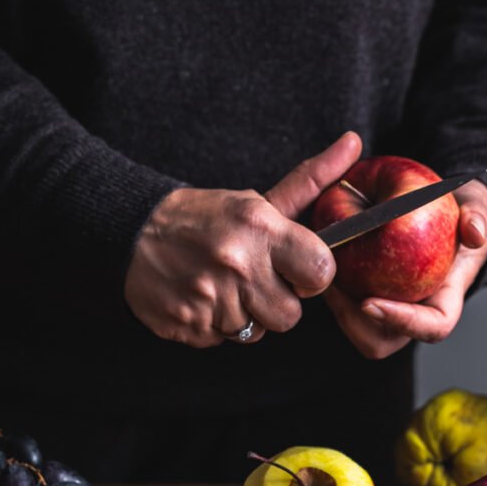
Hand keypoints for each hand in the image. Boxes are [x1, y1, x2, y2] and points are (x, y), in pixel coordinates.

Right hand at [124, 131, 362, 346]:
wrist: (132, 234)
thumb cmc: (204, 218)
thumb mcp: (254, 201)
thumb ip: (309, 183)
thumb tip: (354, 144)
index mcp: (260, 229)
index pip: (321, 271)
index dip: (314, 276)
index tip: (297, 269)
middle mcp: (238, 265)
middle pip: (290, 316)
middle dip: (277, 304)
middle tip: (254, 281)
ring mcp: (212, 300)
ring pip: (257, 332)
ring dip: (245, 315)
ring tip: (223, 288)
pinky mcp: (190, 327)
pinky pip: (223, 341)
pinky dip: (215, 326)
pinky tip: (201, 299)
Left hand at [324, 179, 486, 358]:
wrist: (443, 212)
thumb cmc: (462, 212)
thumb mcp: (476, 205)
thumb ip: (479, 215)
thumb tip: (475, 233)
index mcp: (445, 299)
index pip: (432, 327)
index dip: (403, 322)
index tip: (369, 302)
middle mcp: (415, 313)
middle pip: (383, 341)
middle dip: (354, 323)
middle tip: (332, 289)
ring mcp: (390, 309)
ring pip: (358, 330)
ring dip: (337, 310)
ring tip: (322, 276)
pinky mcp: (368, 297)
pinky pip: (345, 309)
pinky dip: (331, 293)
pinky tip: (317, 265)